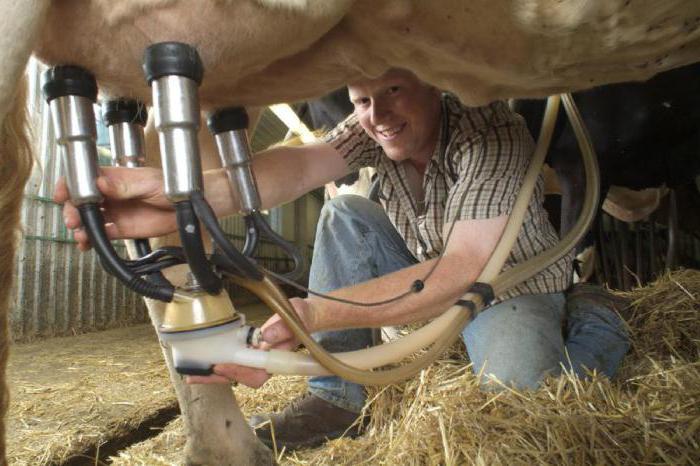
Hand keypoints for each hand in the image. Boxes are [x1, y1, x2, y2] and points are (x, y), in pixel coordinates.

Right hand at [54, 167, 176, 250]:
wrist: (186, 207)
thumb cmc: (171, 187)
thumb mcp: (147, 182)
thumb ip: (124, 185)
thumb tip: (101, 181)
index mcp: (113, 178)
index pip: (85, 178)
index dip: (70, 185)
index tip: (62, 194)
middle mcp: (110, 195)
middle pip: (81, 201)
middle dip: (72, 210)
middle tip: (73, 220)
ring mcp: (114, 212)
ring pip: (88, 219)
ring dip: (80, 227)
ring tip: (81, 235)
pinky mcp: (121, 229)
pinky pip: (101, 235)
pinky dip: (91, 240)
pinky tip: (88, 243)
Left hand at [186, 297, 313, 387]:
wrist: (305, 317)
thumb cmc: (301, 317)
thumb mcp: (296, 315)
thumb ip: (283, 326)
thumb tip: (266, 336)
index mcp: (278, 358)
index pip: (257, 374)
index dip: (239, 373)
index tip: (222, 365)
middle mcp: (266, 363)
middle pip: (242, 378)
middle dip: (219, 377)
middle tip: (198, 374)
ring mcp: (258, 359)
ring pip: (236, 373)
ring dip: (214, 375)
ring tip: (193, 375)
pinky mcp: (251, 353)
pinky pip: (234, 362)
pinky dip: (217, 365)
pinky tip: (201, 364)